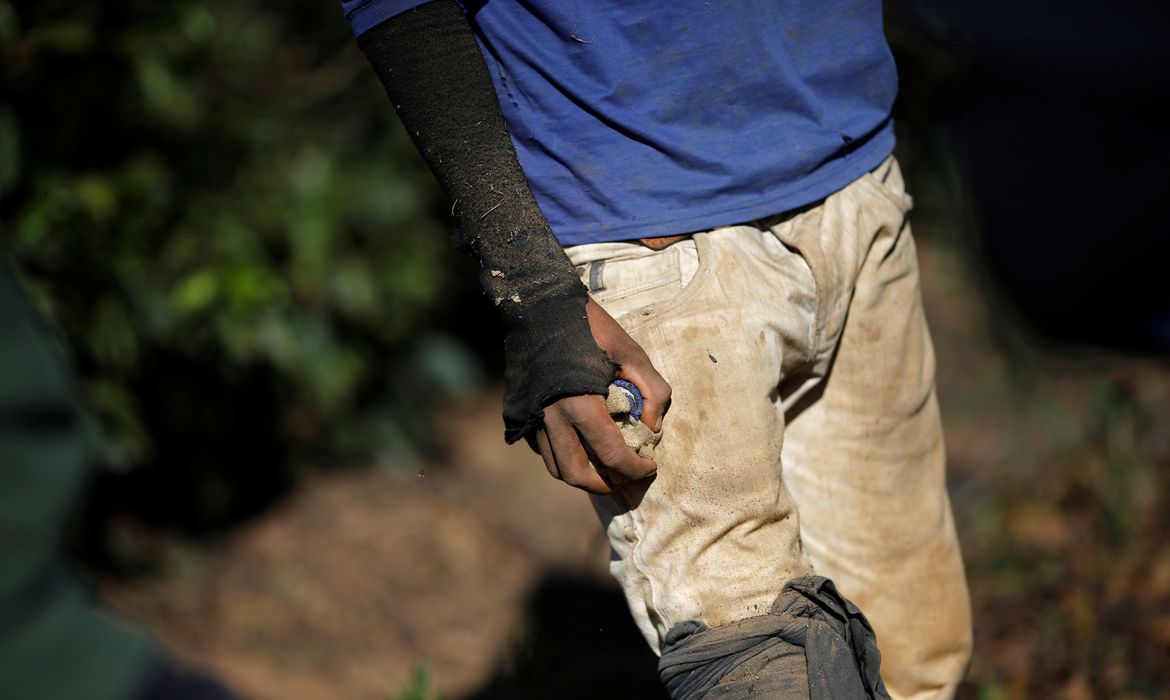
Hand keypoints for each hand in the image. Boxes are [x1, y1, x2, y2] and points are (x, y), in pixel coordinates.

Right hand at [529, 298, 671, 493]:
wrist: (538, 304)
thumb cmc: (590, 326)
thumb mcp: (632, 351)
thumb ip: (653, 390)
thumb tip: (652, 428)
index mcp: (581, 403)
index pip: (612, 456)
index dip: (636, 469)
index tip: (650, 465)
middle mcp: (551, 417)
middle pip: (578, 474)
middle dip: (606, 484)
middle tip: (625, 478)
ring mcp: (531, 416)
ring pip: (556, 467)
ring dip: (583, 475)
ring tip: (605, 466)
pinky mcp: (519, 413)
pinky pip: (542, 449)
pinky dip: (564, 456)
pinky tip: (581, 443)